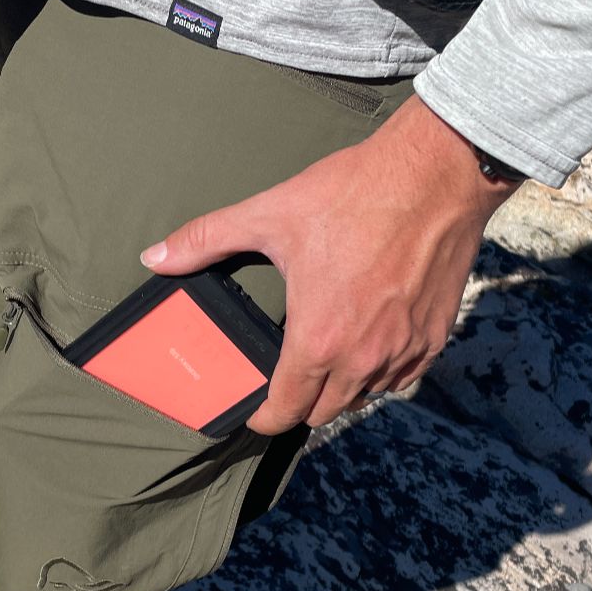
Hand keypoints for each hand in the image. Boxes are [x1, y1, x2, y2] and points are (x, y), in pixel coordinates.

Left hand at [140, 95, 518, 434]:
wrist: (435, 173)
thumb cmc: (354, 193)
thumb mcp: (270, 215)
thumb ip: (206, 240)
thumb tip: (156, 257)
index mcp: (318, 338)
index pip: (286, 410)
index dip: (264, 418)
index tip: (256, 412)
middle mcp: (363, 357)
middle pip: (324, 413)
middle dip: (301, 402)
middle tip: (288, 376)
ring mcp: (404, 350)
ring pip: (365, 397)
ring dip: (343, 387)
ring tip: (327, 356)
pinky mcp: (435, 337)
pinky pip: (403, 377)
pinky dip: (382, 370)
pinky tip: (369, 341)